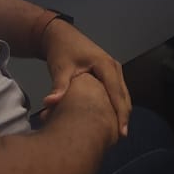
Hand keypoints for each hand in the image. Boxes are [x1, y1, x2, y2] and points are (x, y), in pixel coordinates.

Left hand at [40, 21, 131, 135]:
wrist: (60, 36)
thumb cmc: (61, 51)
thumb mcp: (60, 68)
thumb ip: (58, 86)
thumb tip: (50, 103)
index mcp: (105, 65)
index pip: (116, 93)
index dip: (120, 114)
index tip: (121, 133)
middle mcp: (114, 67)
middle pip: (124, 95)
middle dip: (123, 116)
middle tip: (120, 138)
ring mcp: (114, 69)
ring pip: (123, 94)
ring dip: (121, 112)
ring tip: (117, 133)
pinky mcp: (110, 73)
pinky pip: (117, 92)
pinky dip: (117, 105)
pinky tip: (111, 120)